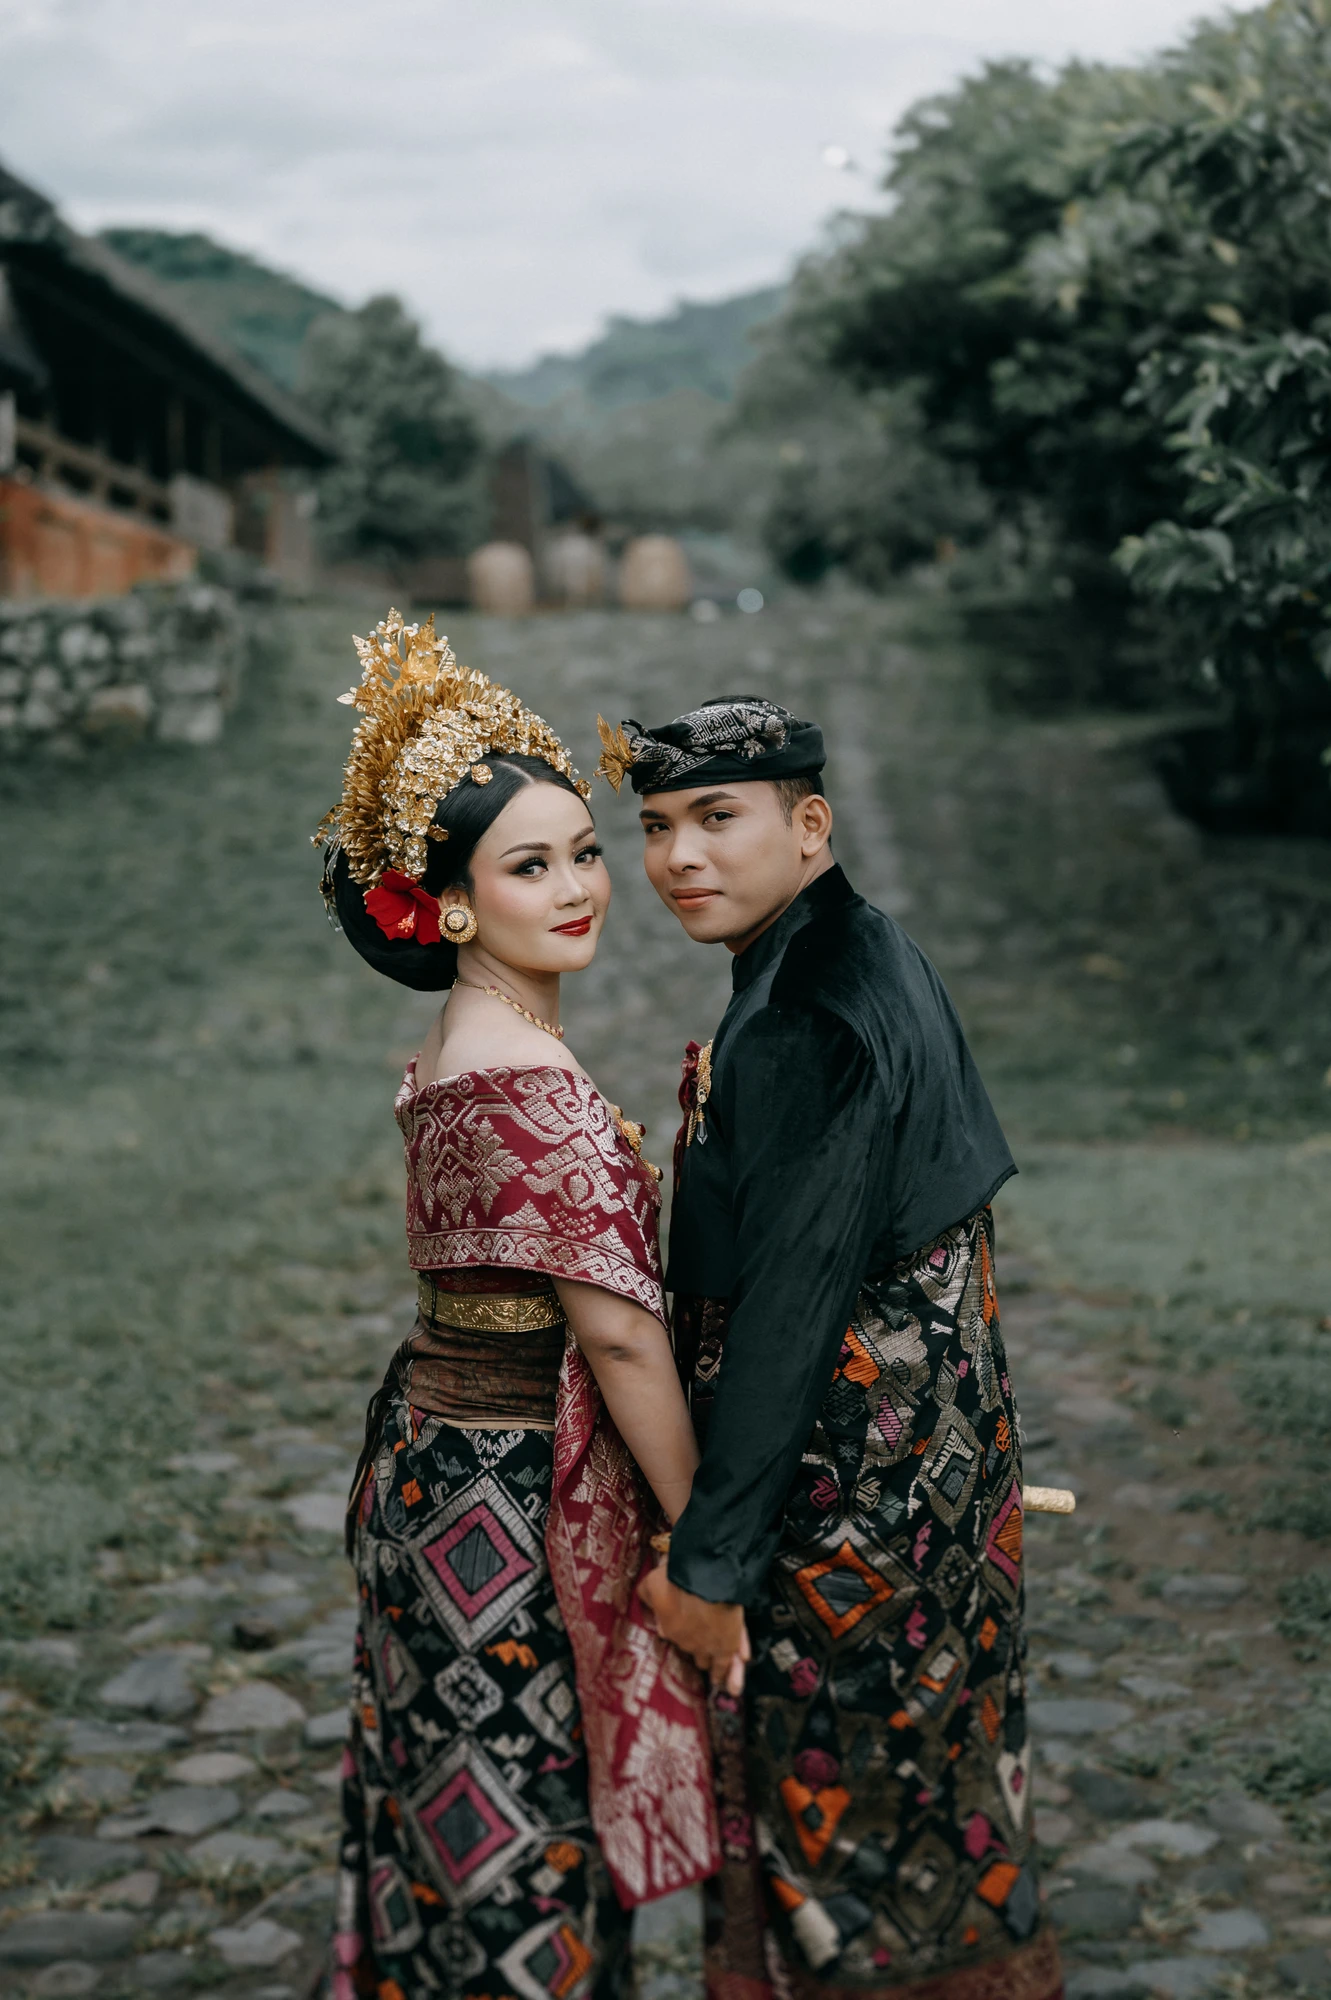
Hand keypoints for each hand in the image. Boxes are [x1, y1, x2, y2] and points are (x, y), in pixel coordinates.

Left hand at [638, 1564, 749, 1694]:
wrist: (703, 1576)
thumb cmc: (673, 1579)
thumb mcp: (649, 1585)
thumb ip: (647, 1599)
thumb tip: (652, 1612)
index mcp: (670, 1631)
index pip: (675, 1637)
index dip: (680, 1633)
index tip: (683, 1633)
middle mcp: (691, 1644)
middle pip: (699, 1655)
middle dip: (702, 1655)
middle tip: (707, 1662)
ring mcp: (712, 1644)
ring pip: (719, 1664)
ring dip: (724, 1673)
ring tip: (731, 1687)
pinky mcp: (730, 1640)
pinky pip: (735, 1653)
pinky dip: (738, 1659)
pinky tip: (743, 1662)